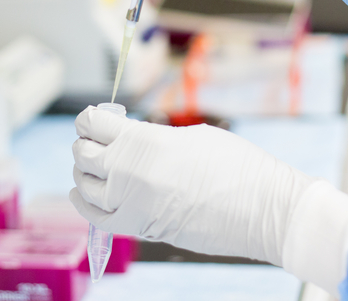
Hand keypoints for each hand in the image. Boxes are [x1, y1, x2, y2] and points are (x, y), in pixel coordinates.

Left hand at [69, 106, 347, 291]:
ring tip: (92, 165)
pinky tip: (83, 193)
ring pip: (85, 185)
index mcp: (144, 140)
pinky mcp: (140, 229)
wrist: (264, 210)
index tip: (93, 119)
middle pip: (83, 154)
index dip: (90, 119)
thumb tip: (131, 142)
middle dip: (85, 144)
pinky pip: (96, 217)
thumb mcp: (192, 136)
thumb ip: (154, 137)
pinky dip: (85, 203)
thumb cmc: (238, 166)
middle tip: (94, 140)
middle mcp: (130, 172)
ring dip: (84, 172)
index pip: (94, 124)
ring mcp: (132, 203)